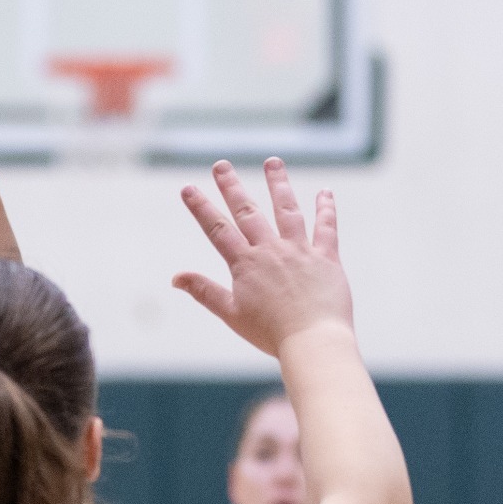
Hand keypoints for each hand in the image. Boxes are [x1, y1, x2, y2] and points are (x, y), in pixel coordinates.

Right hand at [173, 159, 352, 357]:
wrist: (312, 340)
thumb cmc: (270, 333)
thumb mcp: (231, 314)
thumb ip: (204, 291)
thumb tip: (176, 278)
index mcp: (246, 265)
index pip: (218, 230)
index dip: (201, 207)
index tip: (188, 188)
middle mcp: (271, 251)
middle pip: (248, 212)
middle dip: (232, 187)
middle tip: (221, 165)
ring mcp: (300, 251)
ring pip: (287, 210)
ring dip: (278, 185)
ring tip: (272, 163)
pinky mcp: (326, 258)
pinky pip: (326, 228)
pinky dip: (326, 209)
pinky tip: (325, 192)